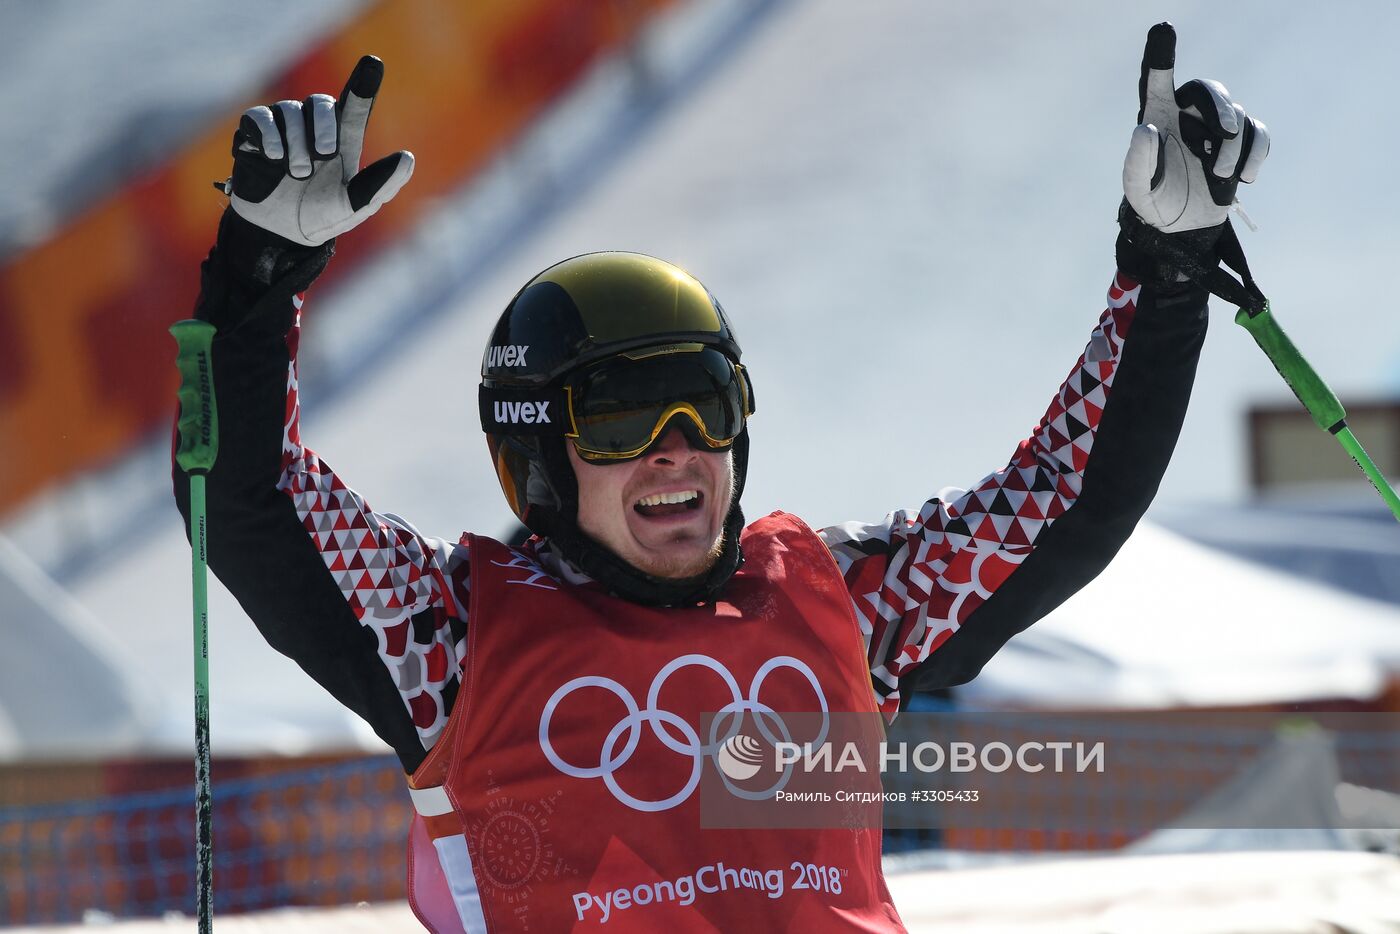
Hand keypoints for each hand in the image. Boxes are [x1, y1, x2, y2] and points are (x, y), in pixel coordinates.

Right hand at [226, 55, 413, 245]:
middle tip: (323, 155)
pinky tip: (273, 158)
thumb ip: (380, 184)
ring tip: (297, 172)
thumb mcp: (356, 206)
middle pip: (320, 102)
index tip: (373, 61)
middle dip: (323, 125)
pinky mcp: (253, 136)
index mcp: (342, 142)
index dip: (363, 84)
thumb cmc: (323, 217)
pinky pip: (258, 117)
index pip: (355, 106)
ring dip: (295, 142)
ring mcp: (283, 129)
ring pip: (289, 110)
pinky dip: (268, 135)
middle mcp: (313, 128)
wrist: (279, 236)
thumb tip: (408, 157)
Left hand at [1122, 23, 1268, 233]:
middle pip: (1208, 91)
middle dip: (1221, 108)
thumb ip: (1137, 162)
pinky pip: (1259, 135)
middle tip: (1225, 133)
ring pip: (1238, 118)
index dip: (1160, 55)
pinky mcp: (1240, 145)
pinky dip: (1256, 154)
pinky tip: (1243, 179)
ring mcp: (1215, 129)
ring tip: (1219, 176)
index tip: (1163, 27)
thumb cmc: (1153, 202)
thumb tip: (1146, 130)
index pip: (1155, 81)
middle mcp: (1185, 115)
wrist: (1180, 229)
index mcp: (1155, 118)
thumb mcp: (1137, 190)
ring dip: (1233, 148)